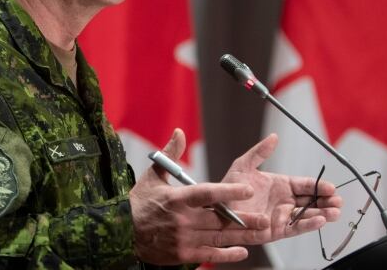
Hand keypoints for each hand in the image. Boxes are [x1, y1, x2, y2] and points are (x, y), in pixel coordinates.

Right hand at [129, 129, 269, 264]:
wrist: (122, 233)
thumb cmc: (140, 202)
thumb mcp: (153, 176)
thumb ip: (171, 154)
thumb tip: (180, 131)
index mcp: (177, 199)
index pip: (207, 193)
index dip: (229, 191)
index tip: (248, 189)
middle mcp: (182, 220)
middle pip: (218, 220)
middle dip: (244, 219)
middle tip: (264, 218)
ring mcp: (183, 239)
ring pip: (218, 238)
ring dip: (241, 236)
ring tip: (260, 232)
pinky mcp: (182, 255)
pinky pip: (209, 255)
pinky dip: (227, 254)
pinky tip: (242, 251)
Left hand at [222, 134, 342, 242]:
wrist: (217, 209)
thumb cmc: (229, 188)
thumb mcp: (243, 166)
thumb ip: (260, 152)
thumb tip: (273, 137)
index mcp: (280, 185)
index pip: (305, 185)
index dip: (318, 186)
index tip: (331, 187)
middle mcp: (284, 201)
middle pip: (311, 201)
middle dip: (326, 201)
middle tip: (339, 201)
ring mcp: (281, 216)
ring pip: (307, 215)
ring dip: (322, 214)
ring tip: (335, 212)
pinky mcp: (276, 230)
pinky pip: (295, 227)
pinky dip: (308, 225)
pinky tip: (320, 220)